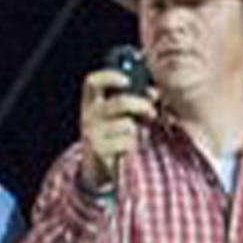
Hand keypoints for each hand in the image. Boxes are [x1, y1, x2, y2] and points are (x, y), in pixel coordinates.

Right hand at [77, 70, 154, 191]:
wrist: (94, 166)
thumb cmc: (110, 133)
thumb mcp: (115, 115)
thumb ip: (131, 100)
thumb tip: (154, 92)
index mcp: (91, 102)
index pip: (92, 82)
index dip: (109, 77)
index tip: (127, 80)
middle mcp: (88, 115)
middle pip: (120, 102)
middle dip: (141, 105)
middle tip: (151, 111)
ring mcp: (92, 133)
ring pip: (127, 124)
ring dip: (135, 130)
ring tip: (130, 135)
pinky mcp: (98, 150)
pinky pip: (126, 143)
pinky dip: (131, 145)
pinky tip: (125, 148)